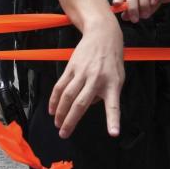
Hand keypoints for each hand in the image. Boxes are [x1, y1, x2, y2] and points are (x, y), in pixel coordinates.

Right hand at [49, 20, 124, 137]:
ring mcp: (82, 73)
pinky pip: (60, 86)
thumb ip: (106, 93)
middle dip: (71, 120)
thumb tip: (89, 104)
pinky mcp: (71, 67)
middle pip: (80, 103)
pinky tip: (51, 108)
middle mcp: (96, 80)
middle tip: (64, 133)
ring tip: (57, 124)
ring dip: (60, 111)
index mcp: (112, 84)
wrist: (102, 34)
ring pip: (67, 96)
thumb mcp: (118, 77)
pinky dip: (54, 99)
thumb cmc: (112, 59)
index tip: (113, 133)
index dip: (113, 120)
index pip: (114, 105)